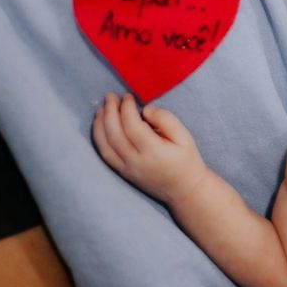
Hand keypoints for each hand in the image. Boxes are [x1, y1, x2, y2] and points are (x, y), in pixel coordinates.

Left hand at [92, 92, 207, 204]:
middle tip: (110, 96)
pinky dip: (99, 139)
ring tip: (101, 109)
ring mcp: (127, 169)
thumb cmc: (187, 160)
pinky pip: (105, 155)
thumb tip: (144, 110)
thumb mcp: (185, 136)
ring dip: (100, 125)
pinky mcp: (123, 173)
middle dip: (110, 112)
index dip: (126, 108)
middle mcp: (135, 161)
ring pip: (105, 145)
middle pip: (114, 134)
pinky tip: (100, 127)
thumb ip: (166, 119)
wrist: (184, 190)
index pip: (131, 126)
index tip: (128, 96)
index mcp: (153, 151)